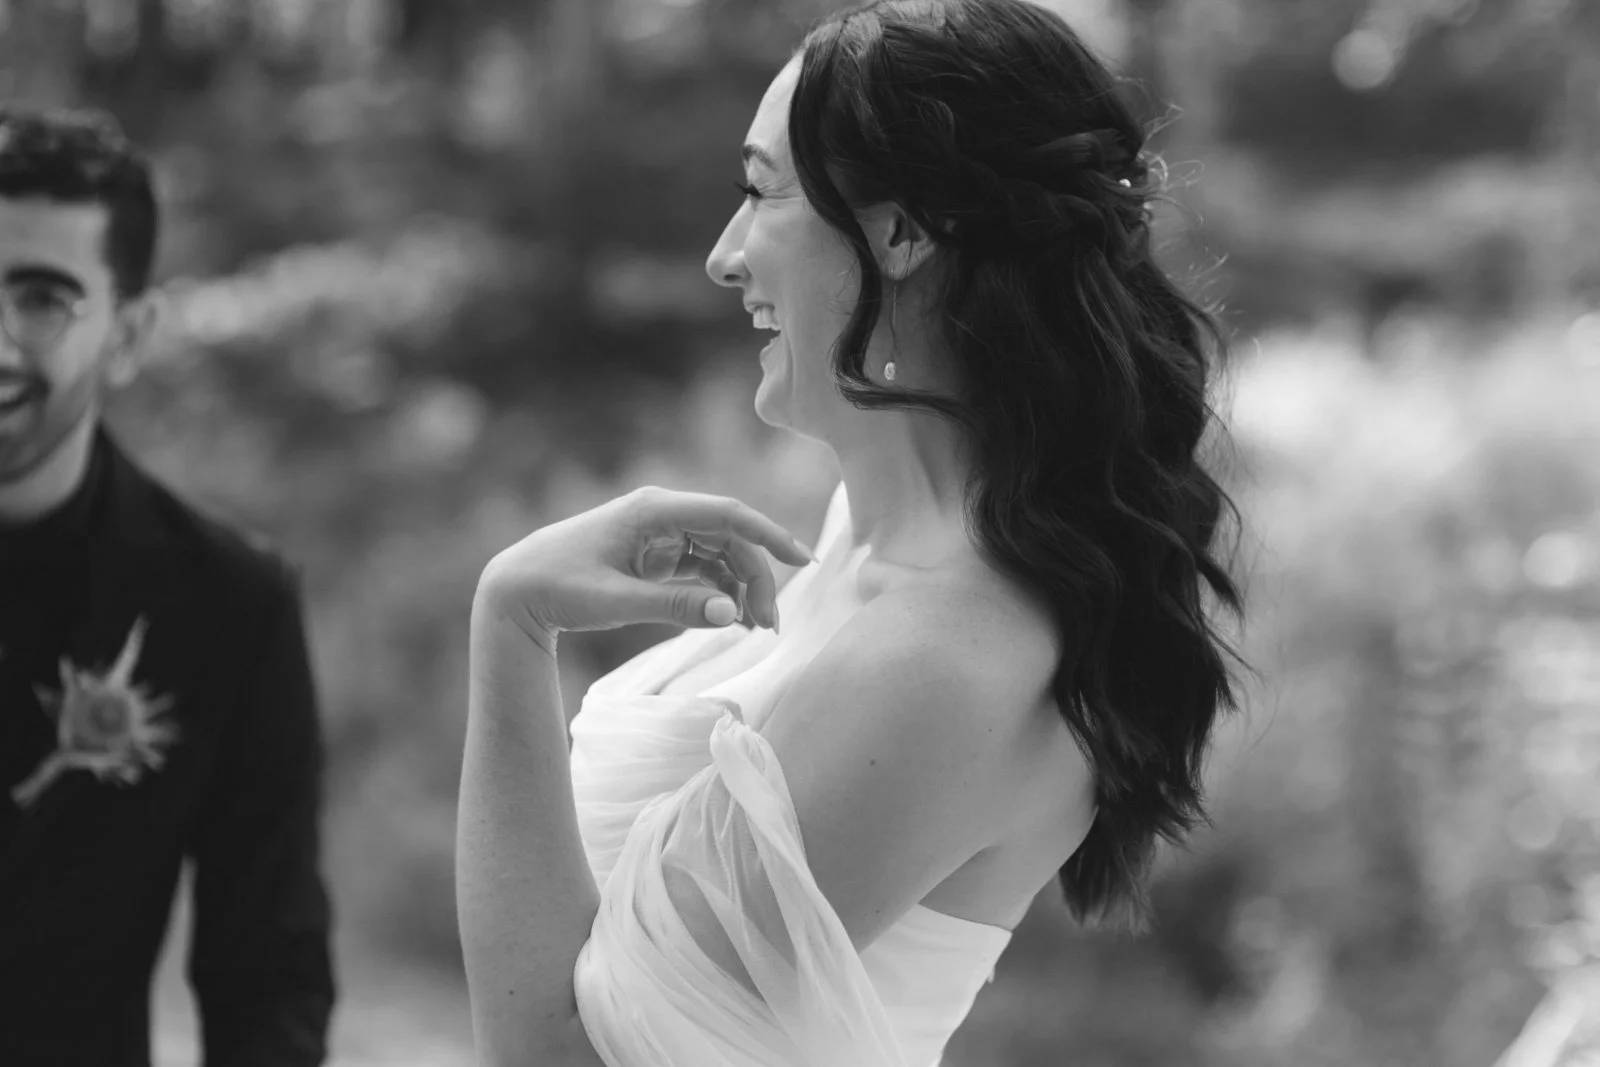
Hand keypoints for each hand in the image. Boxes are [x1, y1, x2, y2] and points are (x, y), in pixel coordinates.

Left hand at [475, 486, 814, 646]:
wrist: (517, 589)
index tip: (801, 560)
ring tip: (757, 627)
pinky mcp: (656, 555)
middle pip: (730, 538)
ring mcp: (660, 534)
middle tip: (769, 625)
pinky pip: (702, 568)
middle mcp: (662, 514)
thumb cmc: (557, 588)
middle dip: (756, 578)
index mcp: (653, 509)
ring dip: (742, 586)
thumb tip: (732, 614)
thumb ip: (674, 607)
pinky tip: (734, 618)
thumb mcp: (614, 603)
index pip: (728, 514)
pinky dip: (720, 591)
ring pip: (720, 554)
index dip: (769, 535)